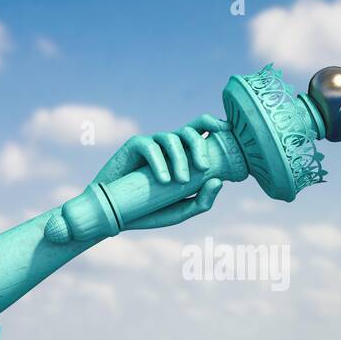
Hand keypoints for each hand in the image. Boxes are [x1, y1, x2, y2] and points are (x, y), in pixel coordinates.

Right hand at [93, 114, 229, 228]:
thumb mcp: (179, 212)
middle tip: (204, 167)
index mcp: (183, 155)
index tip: (227, 130)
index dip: (215, 125)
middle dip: (200, 147)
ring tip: (180, 181)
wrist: (113, 215)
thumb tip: (219, 181)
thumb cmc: (148, 211)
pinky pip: (150, 146)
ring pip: (172, 138)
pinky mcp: (134, 146)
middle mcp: (169, 146)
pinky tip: (163, 179)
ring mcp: (152, 144)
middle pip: (190, 132)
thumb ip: (201, 201)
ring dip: (180, 158)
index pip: (201, 132)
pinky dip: (159, 162)